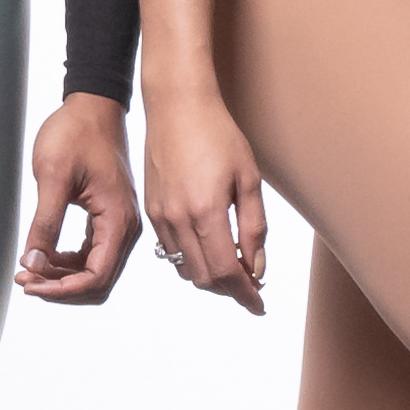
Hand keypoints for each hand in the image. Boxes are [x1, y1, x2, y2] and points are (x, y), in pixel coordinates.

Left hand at [20, 89, 150, 305]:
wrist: (92, 106)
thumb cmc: (75, 133)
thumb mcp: (53, 176)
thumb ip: (45, 223)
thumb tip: (34, 261)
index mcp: (118, 220)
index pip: (96, 276)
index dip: (62, 289)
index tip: (30, 284)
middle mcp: (125, 227)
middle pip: (98, 281)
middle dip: (60, 287)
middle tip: (24, 278)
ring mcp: (119, 223)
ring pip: (95, 271)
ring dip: (62, 277)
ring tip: (28, 270)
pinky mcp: (108, 217)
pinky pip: (92, 254)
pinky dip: (68, 263)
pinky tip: (44, 256)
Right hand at [126, 80, 267, 310]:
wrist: (176, 105)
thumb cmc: (217, 134)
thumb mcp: (249, 179)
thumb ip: (254, 228)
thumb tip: (256, 267)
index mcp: (206, 212)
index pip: (226, 272)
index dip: (245, 294)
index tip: (259, 304)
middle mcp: (177, 219)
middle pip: (204, 278)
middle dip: (230, 288)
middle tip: (252, 284)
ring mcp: (160, 216)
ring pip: (184, 268)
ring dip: (210, 276)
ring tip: (233, 265)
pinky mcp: (150, 209)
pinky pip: (169, 250)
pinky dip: (191, 260)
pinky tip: (208, 247)